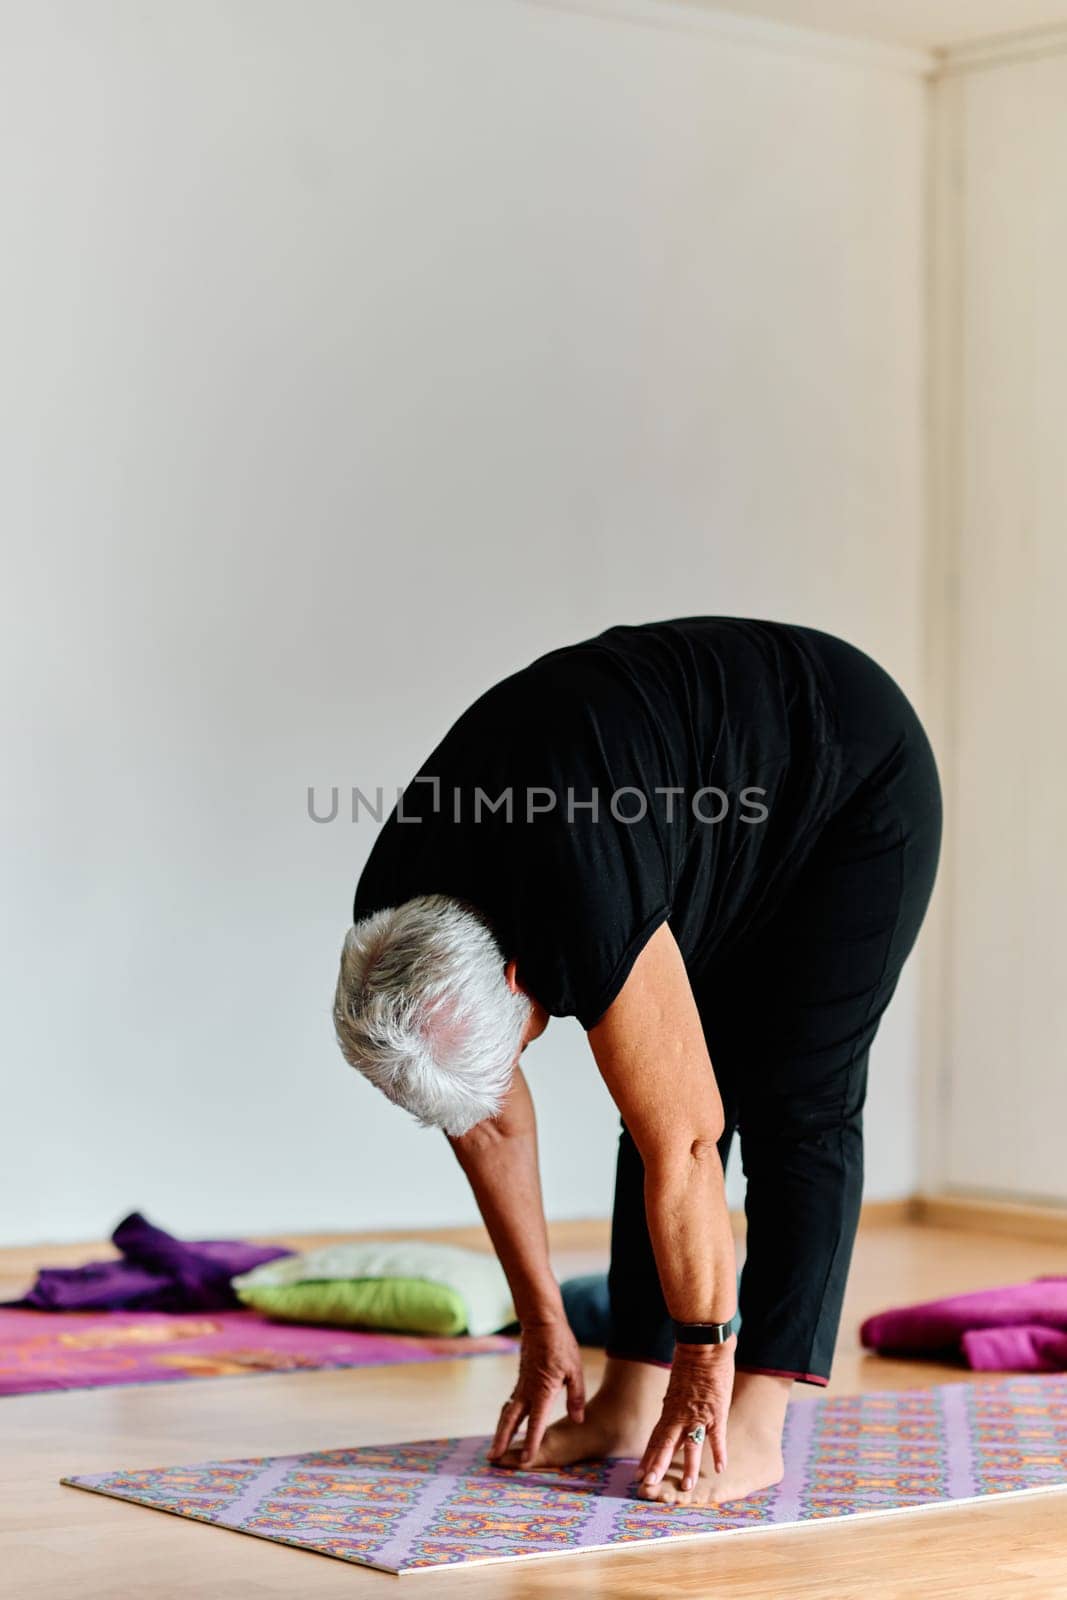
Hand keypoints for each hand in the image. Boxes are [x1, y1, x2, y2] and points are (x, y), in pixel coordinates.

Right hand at [487, 1316, 585, 1465]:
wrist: (541, 1323)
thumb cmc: (561, 1345)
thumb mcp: (575, 1370)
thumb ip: (575, 1397)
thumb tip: (577, 1419)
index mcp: (542, 1391)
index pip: (536, 1423)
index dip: (531, 1443)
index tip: (526, 1460)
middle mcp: (527, 1391)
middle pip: (511, 1421)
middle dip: (501, 1440)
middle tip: (492, 1458)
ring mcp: (521, 1385)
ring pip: (507, 1413)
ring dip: (500, 1431)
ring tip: (494, 1448)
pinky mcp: (520, 1380)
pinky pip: (511, 1403)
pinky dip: (506, 1418)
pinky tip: (506, 1425)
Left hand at [639, 1336, 734, 1493]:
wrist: (703, 1345)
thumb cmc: (690, 1360)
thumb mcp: (677, 1385)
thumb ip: (675, 1401)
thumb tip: (670, 1408)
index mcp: (669, 1409)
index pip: (656, 1437)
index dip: (648, 1456)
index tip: (640, 1474)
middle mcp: (679, 1415)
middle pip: (664, 1444)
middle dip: (656, 1466)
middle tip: (647, 1486)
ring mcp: (698, 1415)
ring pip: (689, 1446)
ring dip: (687, 1467)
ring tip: (686, 1487)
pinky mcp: (716, 1411)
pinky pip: (717, 1436)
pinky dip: (718, 1452)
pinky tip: (719, 1468)